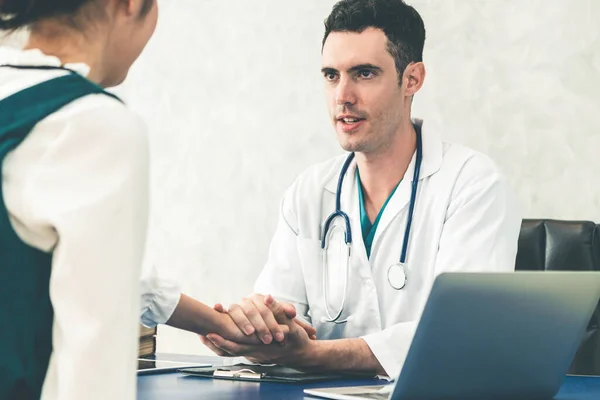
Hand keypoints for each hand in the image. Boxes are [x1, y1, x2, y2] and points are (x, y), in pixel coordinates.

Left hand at [200, 312, 316, 364]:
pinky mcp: (254, 353)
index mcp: (262, 347)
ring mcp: (254, 355)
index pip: (238, 345)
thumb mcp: (291, 324)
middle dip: (215, 343)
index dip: (223, 340)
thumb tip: (267, 296)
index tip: (210, 333)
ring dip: (218, 345)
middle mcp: (255, 353)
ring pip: (232, 351)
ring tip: (203, 336)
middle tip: (201, 334)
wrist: (303, 355)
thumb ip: (278, 309)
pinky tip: (216, 339)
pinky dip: (225, 346)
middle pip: (231, 350)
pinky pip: (237, 351)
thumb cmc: (297, 340)